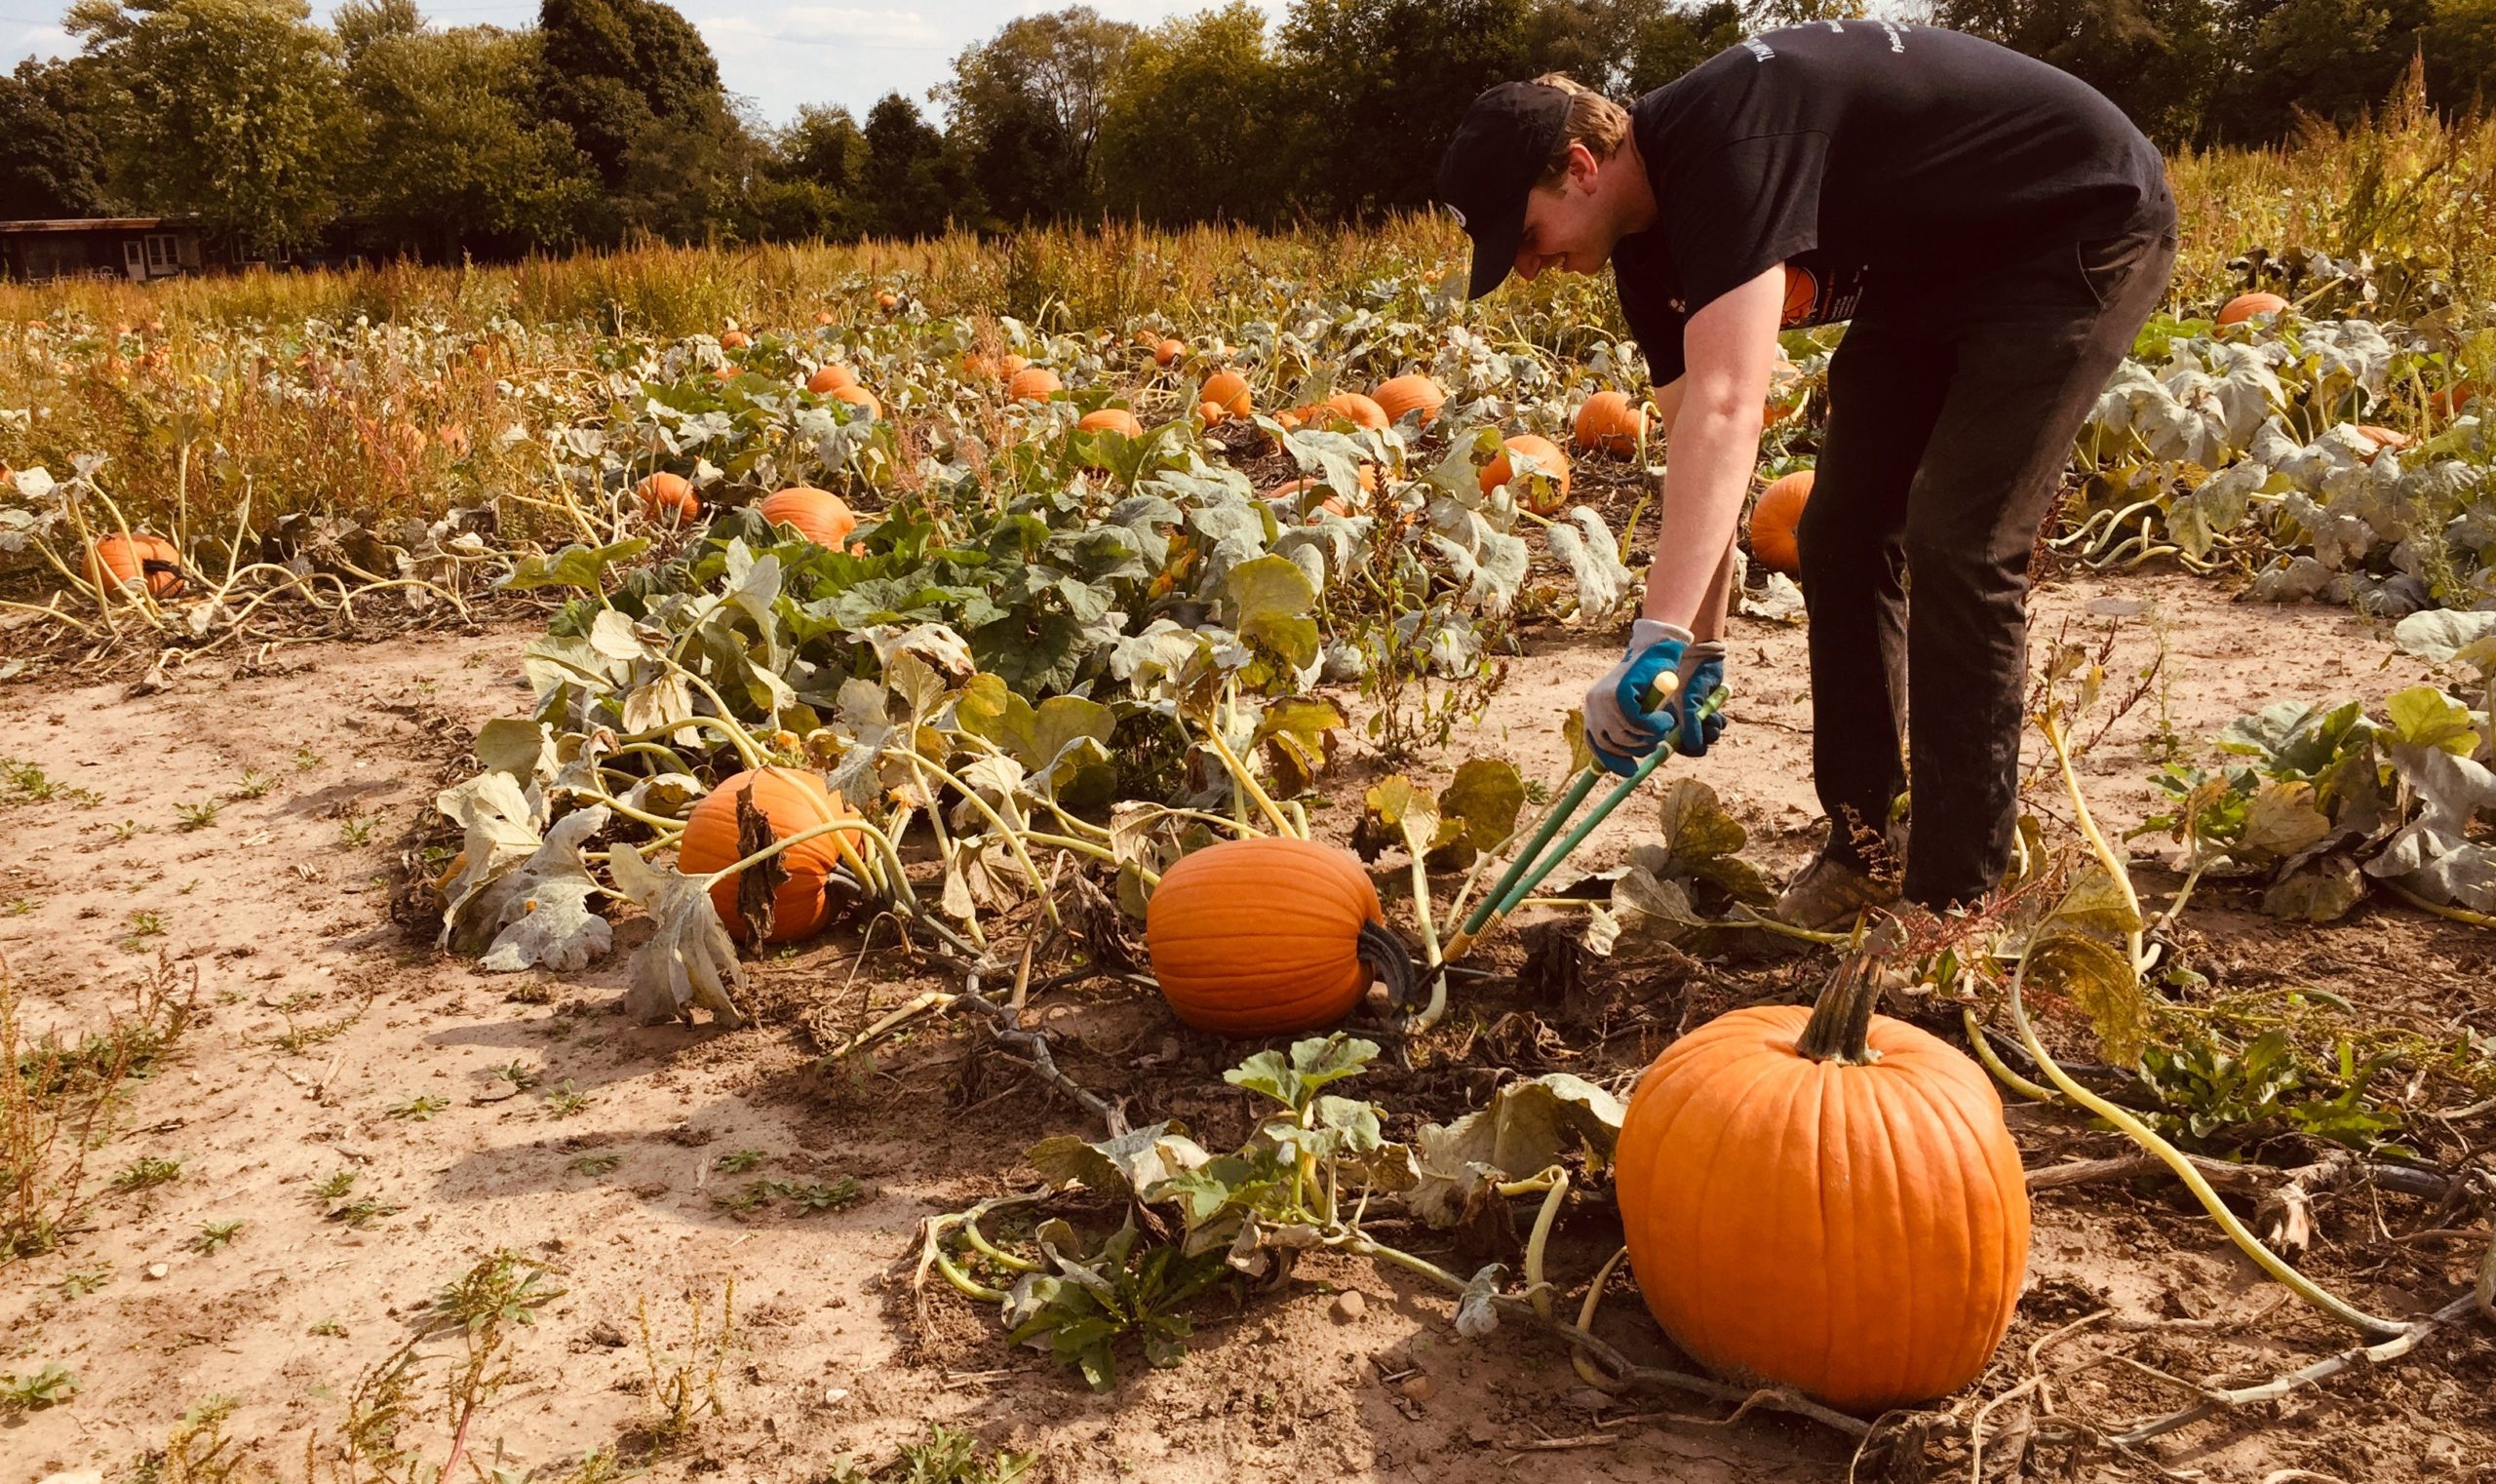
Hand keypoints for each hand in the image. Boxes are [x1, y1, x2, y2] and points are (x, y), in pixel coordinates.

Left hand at [1580, 619, 1684, 773]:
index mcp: (1593, 709)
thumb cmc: (1650, 680)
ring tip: (1663, 723)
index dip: (1612, 762)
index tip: (1630, 771)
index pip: (1595, 745)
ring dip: (1650, 736)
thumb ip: (1627, 730)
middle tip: (1656, 739)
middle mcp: (1593, 704)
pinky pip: (1638, 723)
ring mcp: (1604, 698)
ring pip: (1626, 736)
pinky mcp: (1620, 692)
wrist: (1657, 649)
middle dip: (1637, 749)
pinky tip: (1664, 717)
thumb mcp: (1635, 709)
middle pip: (1611, 745)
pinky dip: (1655, 725)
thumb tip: (1626, 764)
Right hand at [1674, 638, 1727, 757]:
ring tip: (1716, 717)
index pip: (1672, 743)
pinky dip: (1718, 722)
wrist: (1704, 654)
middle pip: (1689, 743)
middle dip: (1703, 739)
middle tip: (1711, 730)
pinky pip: (1713, 725)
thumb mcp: (1690, 700)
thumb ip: (1691, 724)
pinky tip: (1719, 714)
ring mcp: (1691, 714)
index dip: (1685, 747)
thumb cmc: (1691, 674)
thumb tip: (1695, 746)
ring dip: (1713, 730)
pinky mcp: (1705, 709)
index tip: (1697, 746)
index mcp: (1665, 716)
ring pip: (1703, 735)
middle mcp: (1676, 717)